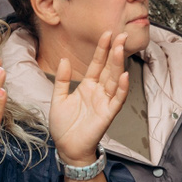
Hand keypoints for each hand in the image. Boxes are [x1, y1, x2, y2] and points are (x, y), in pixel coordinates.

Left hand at [49, 30, 130, 164]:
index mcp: (88, 87)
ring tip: (120, 48)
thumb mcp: (58, 98)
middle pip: (109, 68)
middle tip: (120, 35)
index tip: (107, 34)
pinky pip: (116, 100)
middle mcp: (99, 92)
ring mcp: (104, 102)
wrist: (66, 147)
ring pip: (114, 80)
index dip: (102, 49)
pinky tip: (124, 76)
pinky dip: (121, 88)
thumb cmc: (64, 125)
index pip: (97, 64)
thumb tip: (64, 59)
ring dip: (118, 65)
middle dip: (114, 52)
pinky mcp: (107, 115)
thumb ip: (61, 79)